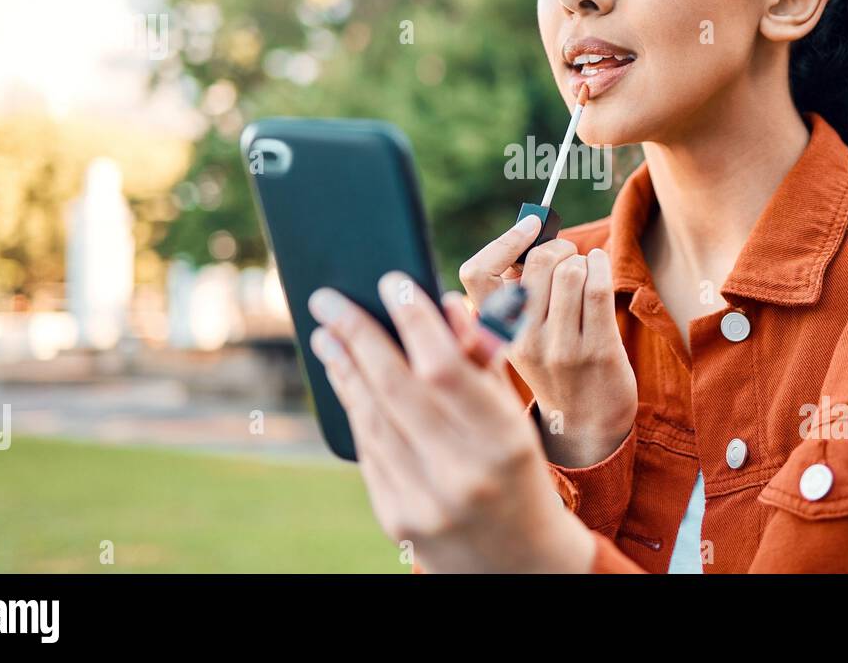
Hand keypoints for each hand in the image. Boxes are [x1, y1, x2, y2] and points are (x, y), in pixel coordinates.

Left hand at [307, 272, 596, 573]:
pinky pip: (368, 450)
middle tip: (328, 300)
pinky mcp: (395, 519)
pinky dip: (353, 407)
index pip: (444, 369)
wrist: (518, 565)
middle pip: (394, 388)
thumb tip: (444, 305)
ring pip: (372, 418)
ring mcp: (423, 500)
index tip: (393, 281)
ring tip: (327, 333)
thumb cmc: (520, 474)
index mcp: (501, 441)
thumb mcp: (515, 419)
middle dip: (357, 335)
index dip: (414, 321)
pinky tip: (343, 378)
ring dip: (343, 368)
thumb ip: (482, 362)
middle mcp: (460, 473)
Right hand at [460, 220, 636, 468]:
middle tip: (567, 253)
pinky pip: (597, 289)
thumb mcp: (519, 336)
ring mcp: (560, 348)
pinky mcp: (598, 351)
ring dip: (582, 259)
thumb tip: (527, 238)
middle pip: (536, 262)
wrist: (585, 423)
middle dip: (558, 246)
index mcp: (495, 333)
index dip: (504, 241)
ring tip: (585, 268)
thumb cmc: (554, 366)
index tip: (529, 226)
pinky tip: (600, 267)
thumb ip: (515, 295)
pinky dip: (601, 265)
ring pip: (570, 271)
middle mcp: (522, 341)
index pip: (477, 274)